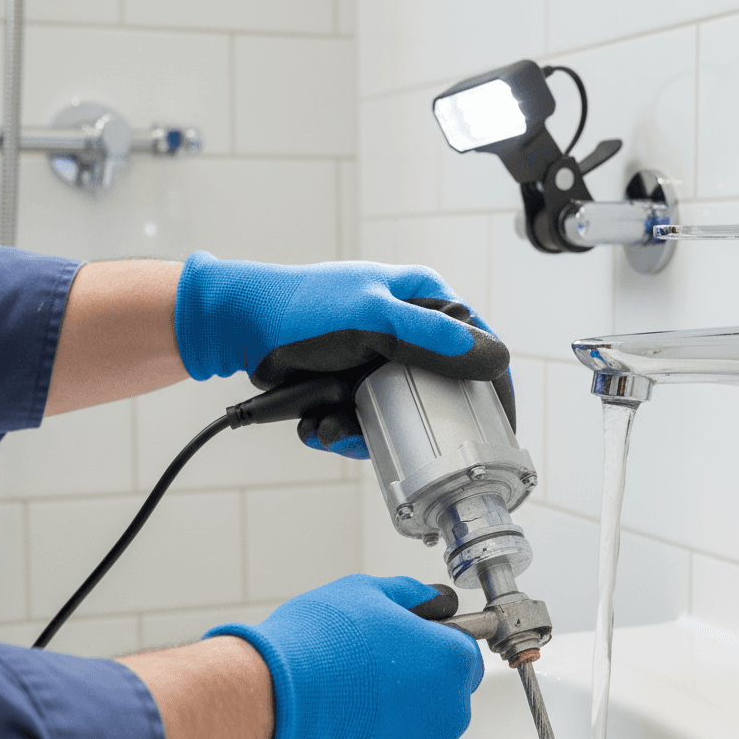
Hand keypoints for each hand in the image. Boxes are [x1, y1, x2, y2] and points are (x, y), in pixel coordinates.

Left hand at [173, 253, 511, 457]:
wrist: (238, 325)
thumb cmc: (302, 309)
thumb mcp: (373, 320)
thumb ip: (432, 338)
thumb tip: (493, 358)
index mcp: (424, 299)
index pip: (479, 344)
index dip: (493, 386)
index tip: (500, 429)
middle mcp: (407, 330)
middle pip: (439, 389)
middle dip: (415, 422)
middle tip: (394, 439)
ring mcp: (379, 360)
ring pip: (399, 412)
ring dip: (366, 431)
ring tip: (331, 427)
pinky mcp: (353, 384)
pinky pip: (364, 419)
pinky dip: (342, 430)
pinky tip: (318, 426)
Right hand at [204, 574, 483, 738]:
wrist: (271, 704)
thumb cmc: (315, 645)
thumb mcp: (365, 592)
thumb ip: (411, 596)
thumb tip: (433, 602)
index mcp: (451, 662)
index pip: (461, 656)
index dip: (429, 650)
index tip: (401, 650)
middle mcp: (450, 715)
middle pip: (441, 702)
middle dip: (412, 693)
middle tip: (363, 681)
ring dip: (393, 731)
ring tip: (345, 713)